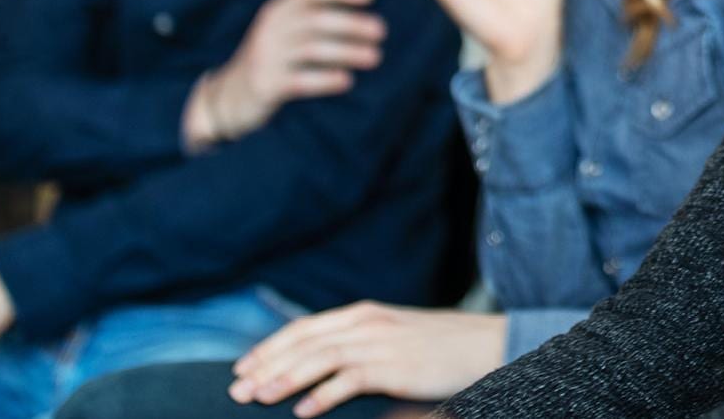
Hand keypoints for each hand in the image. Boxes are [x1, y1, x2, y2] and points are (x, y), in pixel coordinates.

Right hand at [189, 0, 386, 147]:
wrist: (227, 98)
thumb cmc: (270, 62)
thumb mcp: (283, 34)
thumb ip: (312, 22)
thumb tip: (366, 21)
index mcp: (276, 10)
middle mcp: (269, 28)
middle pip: (314, 18)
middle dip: (351, 23)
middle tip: (381, 31)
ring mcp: (265, 57)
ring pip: (311, 48)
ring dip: (347, 51)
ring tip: (375, 57)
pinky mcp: (264, 85)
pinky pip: (299, 80)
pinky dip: (325, 79)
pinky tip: (347, 80)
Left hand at [228, 303, 506, 414]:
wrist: (487, 345)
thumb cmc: (441, 348)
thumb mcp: (394, 338)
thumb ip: (361, 345)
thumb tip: (321, 369)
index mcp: (363, 314)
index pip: (304, 328)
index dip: (269, 346)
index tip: (243, 366)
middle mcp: (366, 322)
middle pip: (303, 341)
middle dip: (265, 364)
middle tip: (236, 389)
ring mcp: (380, 342)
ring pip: (319, 358)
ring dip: (284, 378)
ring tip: (259, 397)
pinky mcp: (394, 365)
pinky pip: (349, 380)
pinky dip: (322, 395)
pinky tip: (302, 411)